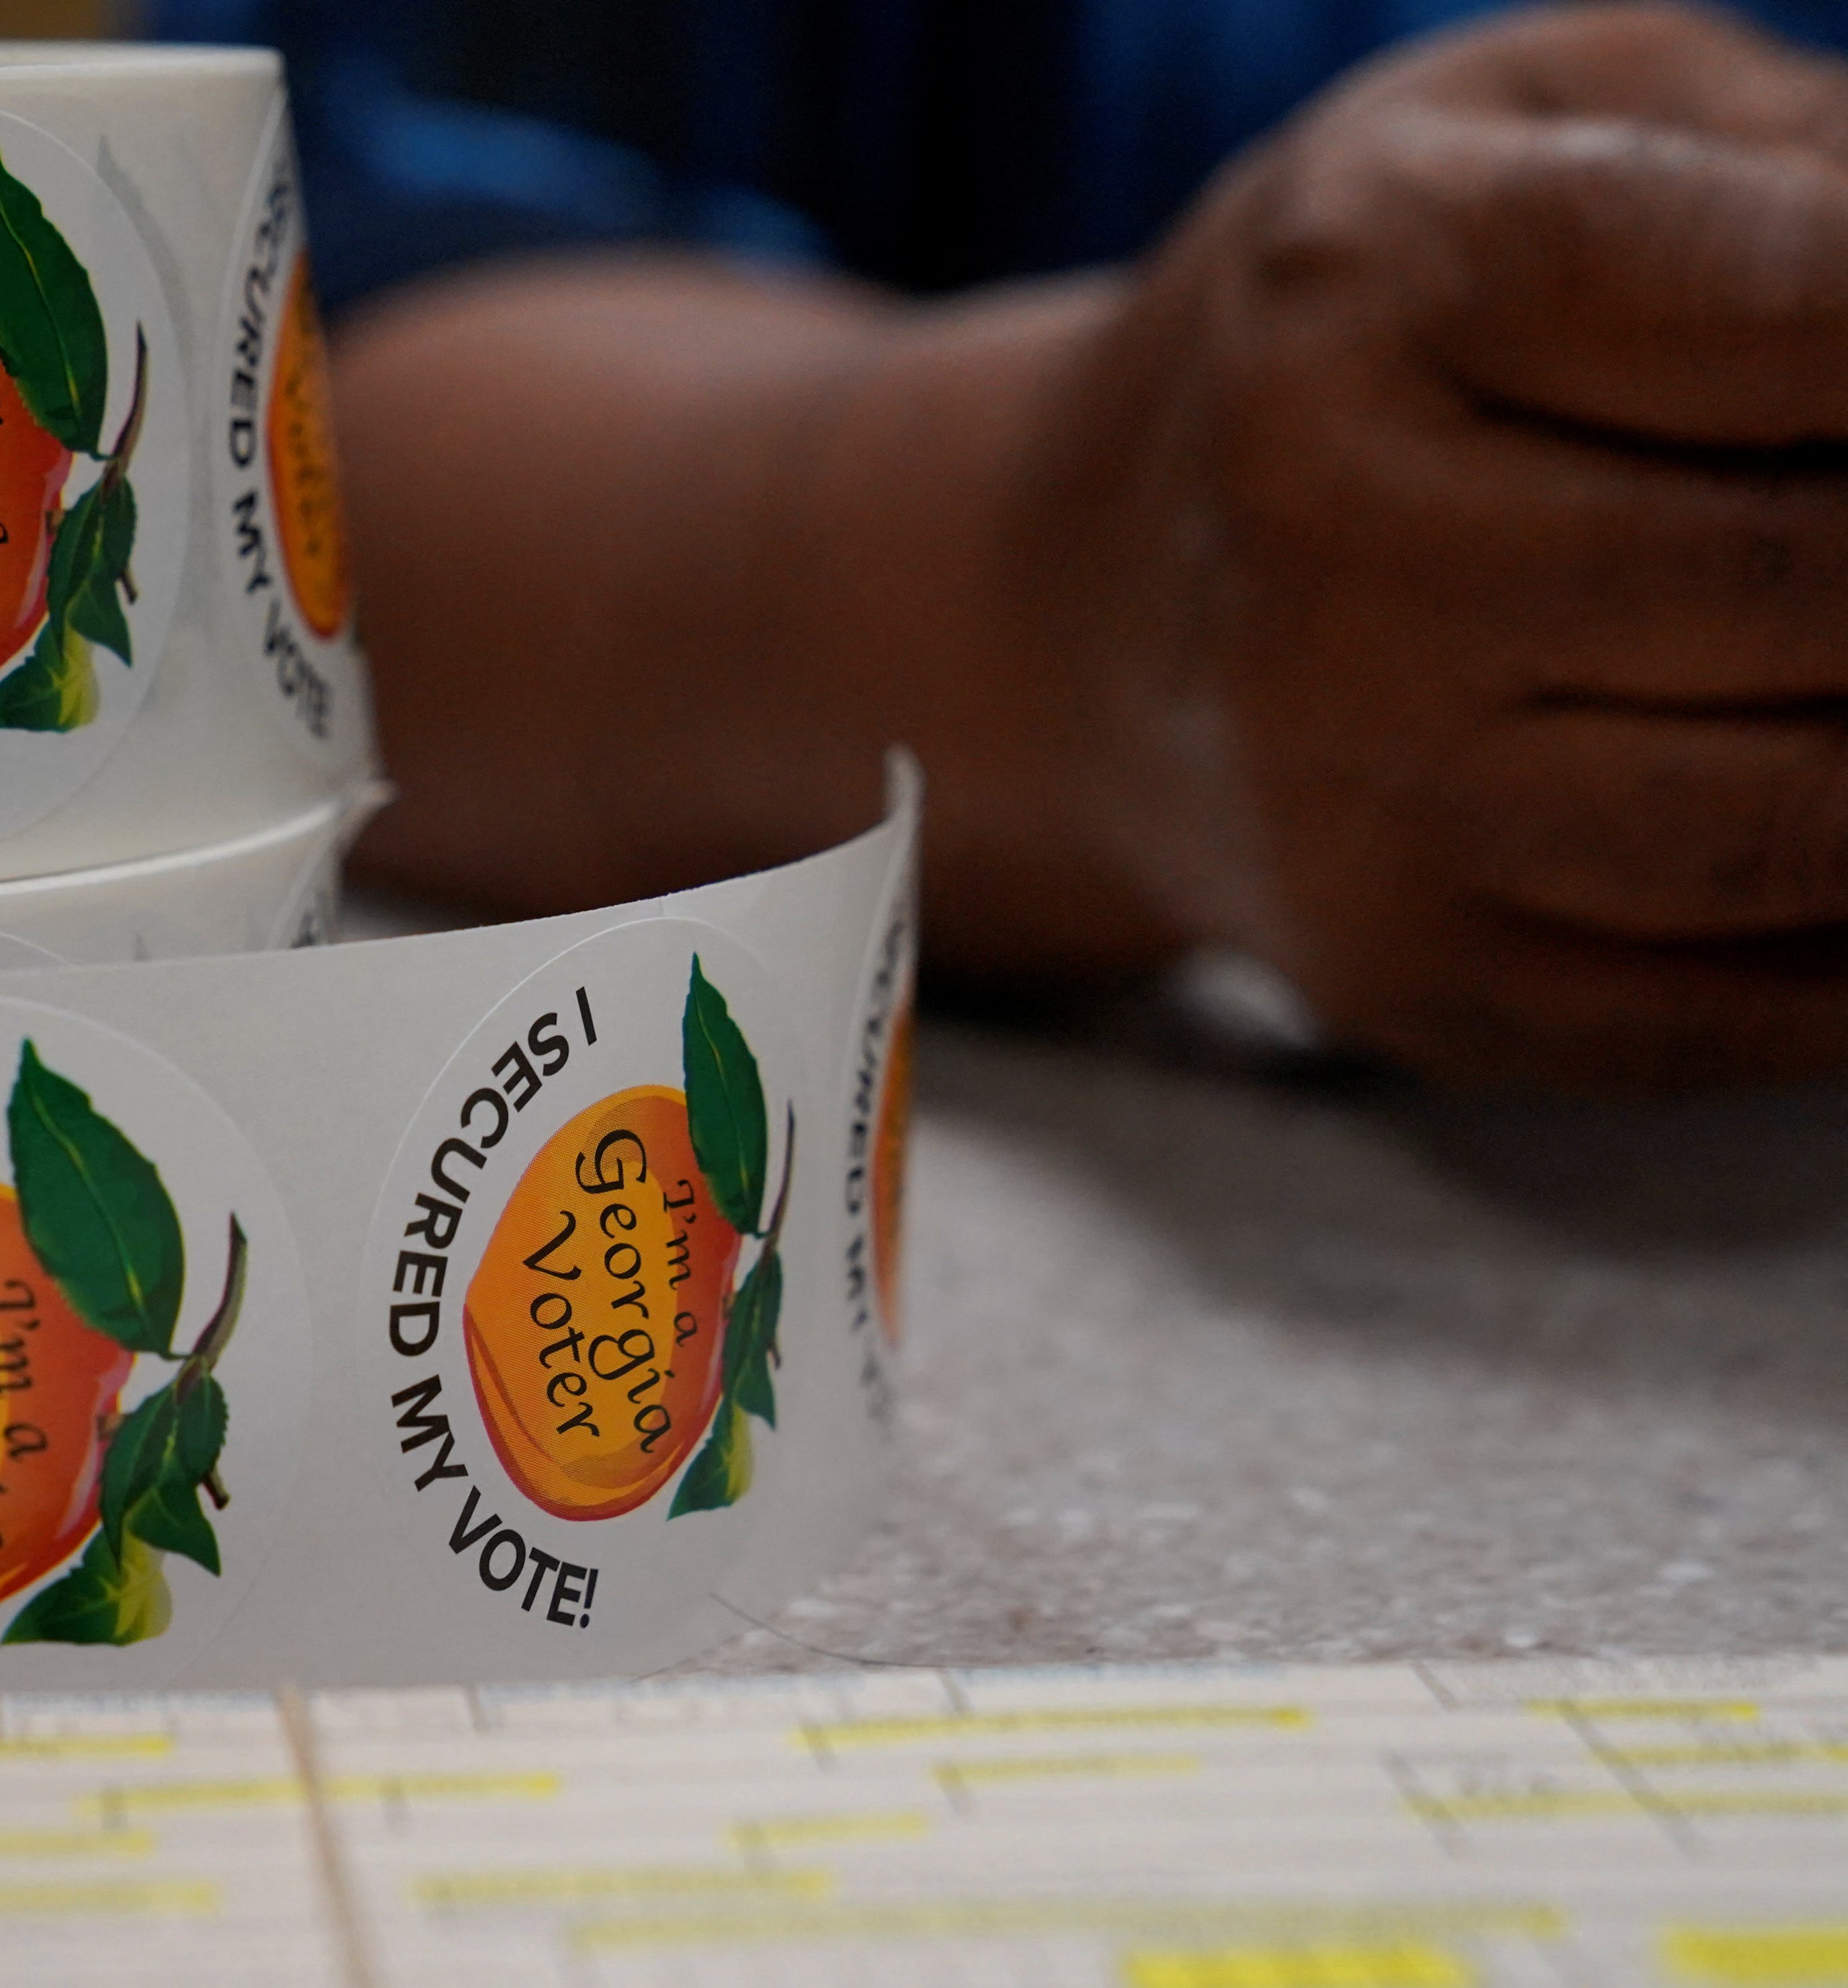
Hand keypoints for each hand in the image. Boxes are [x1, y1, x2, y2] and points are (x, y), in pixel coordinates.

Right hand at [1033, 4, 1847, 1086]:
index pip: (1823, 315)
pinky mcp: (1407, 979)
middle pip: (1831, 586)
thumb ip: (1799, 162)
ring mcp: (1359, 800)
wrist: (1071, 604)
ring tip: (1838, 669)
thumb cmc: (1369, 334)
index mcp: (1377, 287)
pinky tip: (1838, 827)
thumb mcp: (1542, 120)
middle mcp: (1337, 559)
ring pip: (1812, 825)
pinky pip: (1746, 1013)